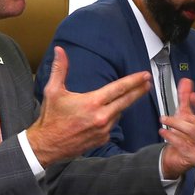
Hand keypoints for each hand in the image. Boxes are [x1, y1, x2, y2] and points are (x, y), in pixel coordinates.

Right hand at [28, 46, 150, 165]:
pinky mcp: (102, 140)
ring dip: (120, 106)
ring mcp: (103, 130)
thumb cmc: (50, 118)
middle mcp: (102, 117)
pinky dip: (110, 119)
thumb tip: (59, 50)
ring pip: (118, 113)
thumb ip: (60, 69)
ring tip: (119, 99)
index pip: (119, 88)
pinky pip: (112, 126)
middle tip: (148, 83)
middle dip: (139, 91)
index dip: (134, 81)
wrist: (46, 145)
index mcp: (93, 103)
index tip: (144, 75)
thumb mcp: (52, 91)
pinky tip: (103, 116)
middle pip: (126, 101)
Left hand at [159, 79, 194, 178]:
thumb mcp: (183, 115)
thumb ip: (185, 99)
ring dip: (177, 123)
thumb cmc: (183, 136)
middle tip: (191, 97)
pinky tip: (163, 131)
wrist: (176, 158)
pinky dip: (172, 136)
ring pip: (194, 131)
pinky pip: (184, 144)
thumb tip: (186, 82)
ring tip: (164, 118)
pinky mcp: (194, 157)